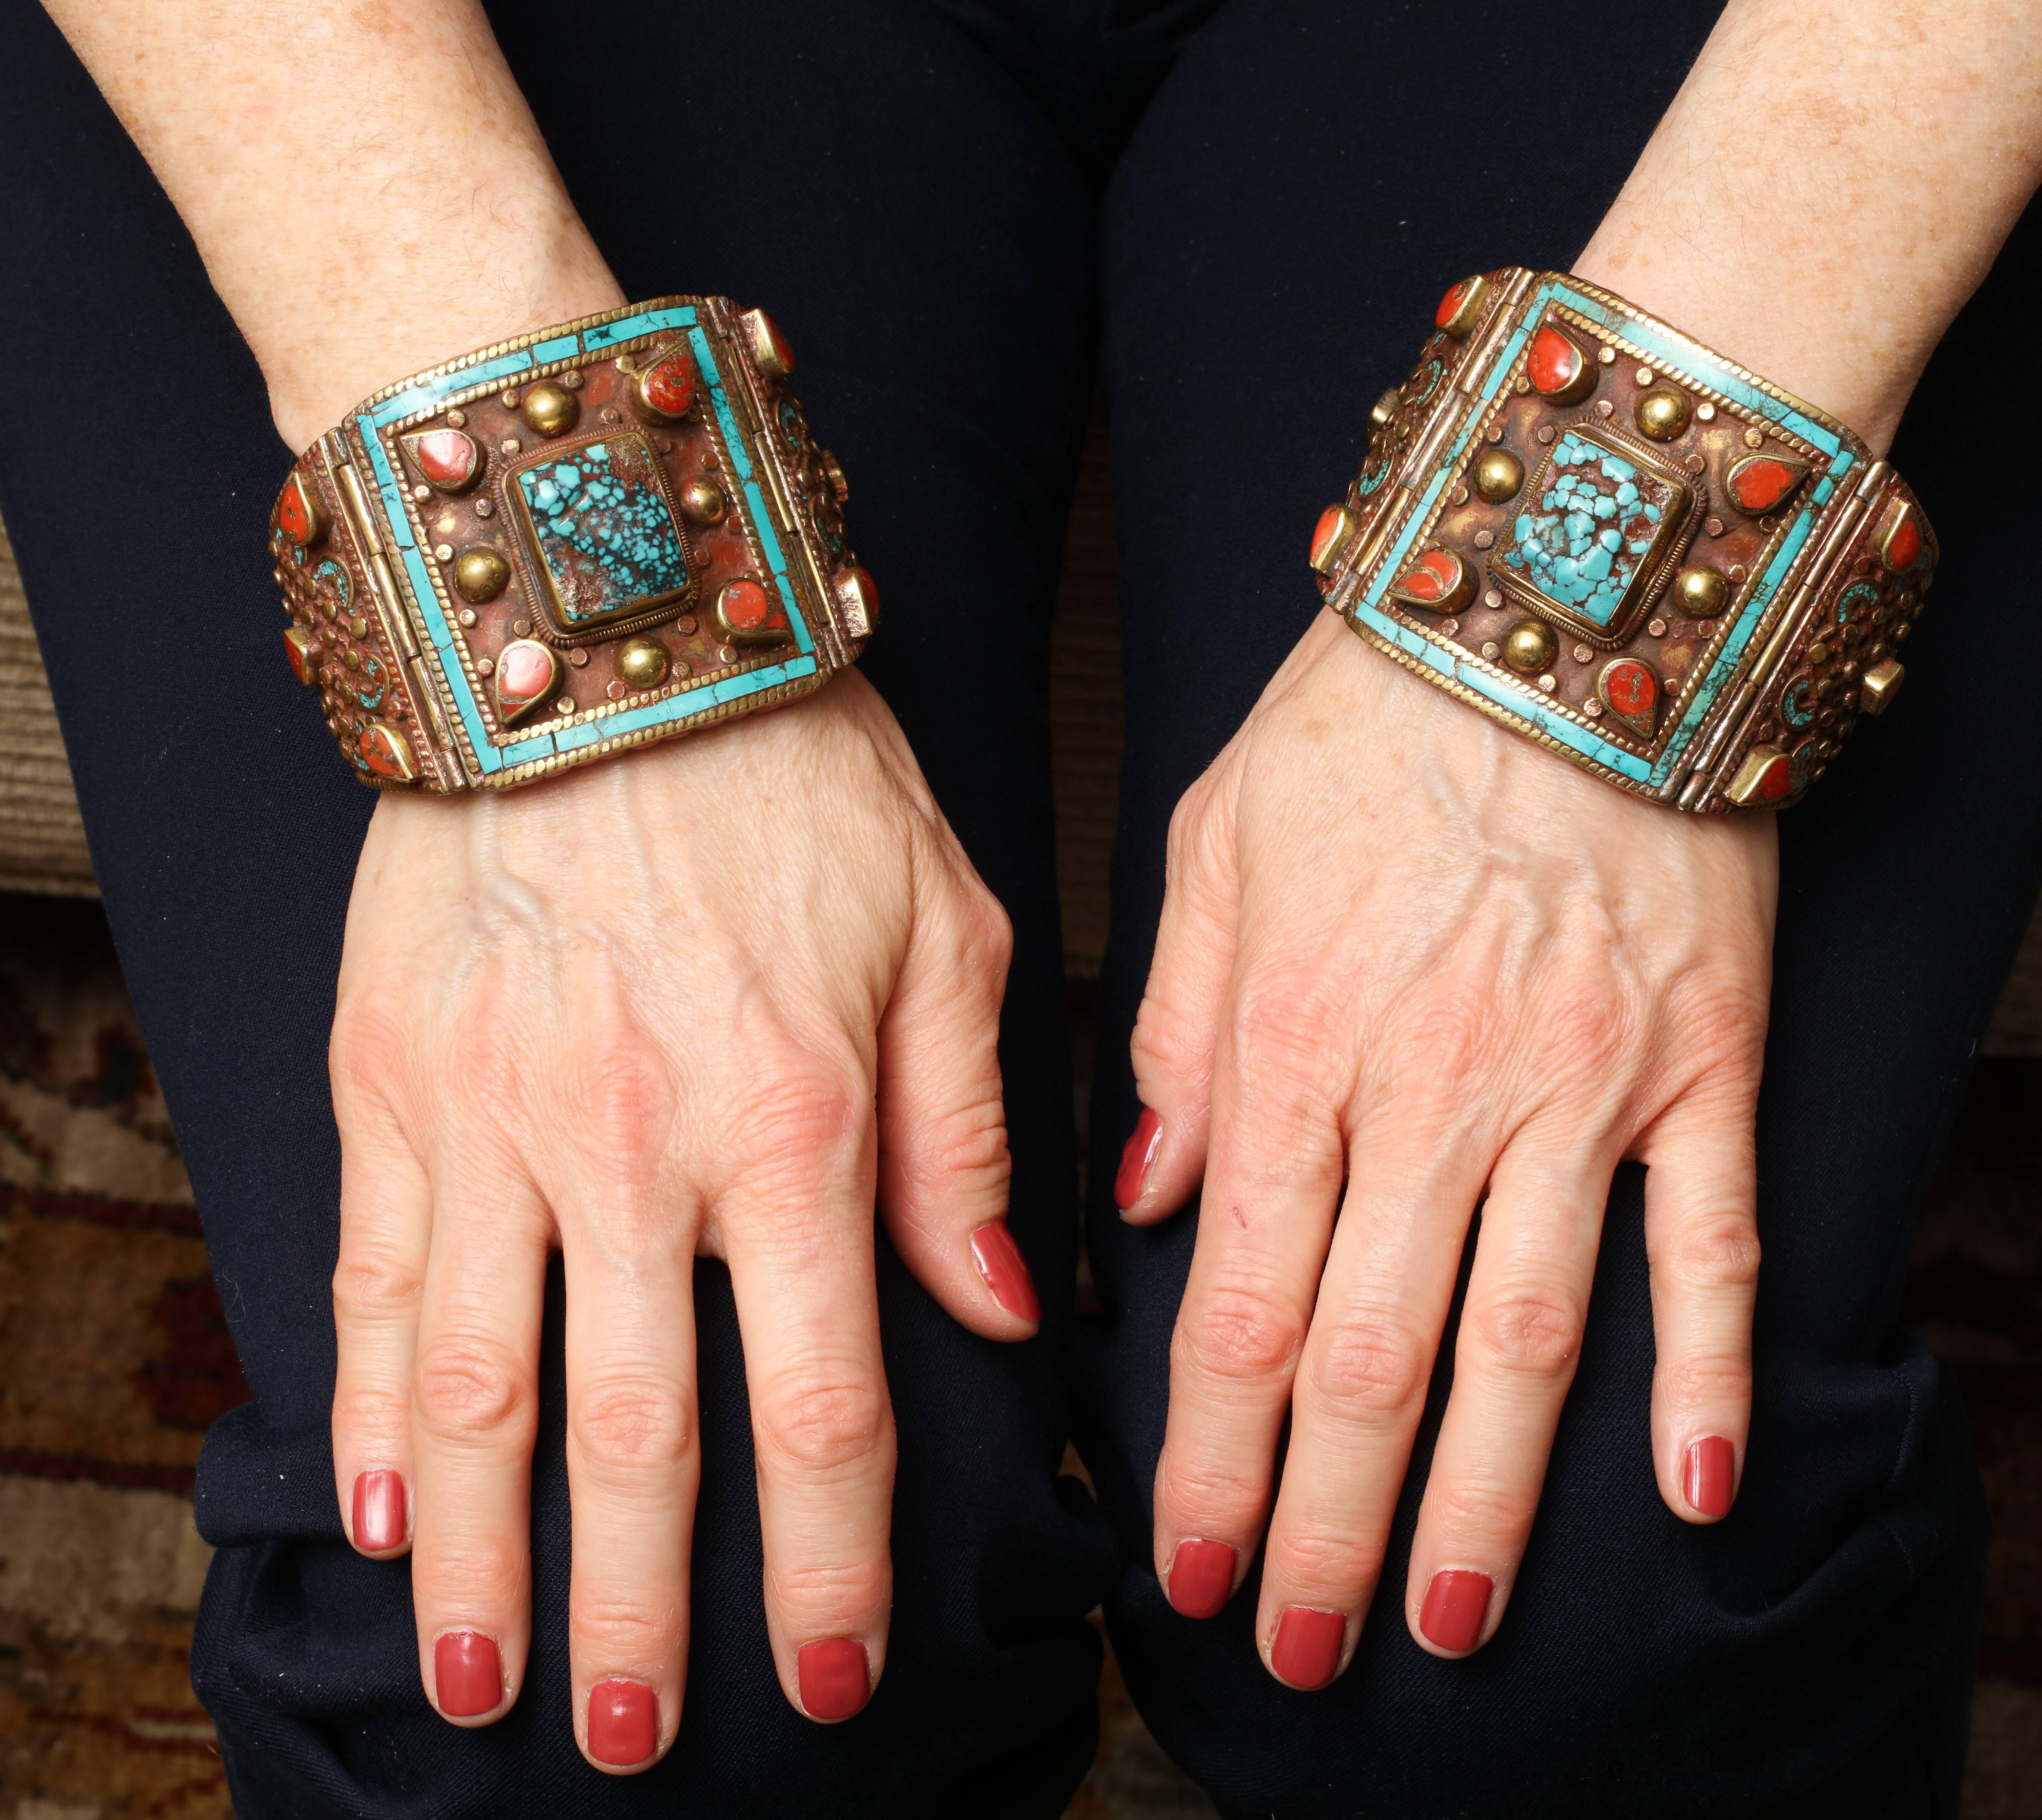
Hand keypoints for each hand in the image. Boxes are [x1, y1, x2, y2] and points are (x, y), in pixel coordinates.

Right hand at [326, 671, 1034, 1767]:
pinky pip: (377, 1276)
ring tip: (487, 1682)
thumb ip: (966, 1131)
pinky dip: (378, 1405)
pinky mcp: (394, 1078)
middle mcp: (640, 1148)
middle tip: (630, 1743)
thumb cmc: (798, 774)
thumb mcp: (946, 929)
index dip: (826, 1561)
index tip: (824, 1676)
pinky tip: (390, 1514)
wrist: (606, 635)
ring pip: (486, 1391)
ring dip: (489, 1556)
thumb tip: (1003, 1309)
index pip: (822, 1403)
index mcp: (800, 1121)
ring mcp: (496, 1119)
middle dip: (640, 1609)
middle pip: (641, 1435)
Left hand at [1121, 613, 1773, 1686]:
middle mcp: (1439, 1091)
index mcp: (1300, 1042)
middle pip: (1372, 1357)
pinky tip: (1688, 1494)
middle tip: (1295, 1649)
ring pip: (1527, 1339)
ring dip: (1485, 1500)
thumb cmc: (1364, 720)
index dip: (1212, 1455)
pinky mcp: (1707, 1062)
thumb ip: (1174, 1034)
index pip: (1245, 1303)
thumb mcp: (1211, 848)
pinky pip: (1711, 1244)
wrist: (1556, 602)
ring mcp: (1586, 1086)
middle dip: (1325, 1523)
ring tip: (1446, 1623)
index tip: (1182, 1564)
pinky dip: (1707, 1373)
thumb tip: (1145, 1205)